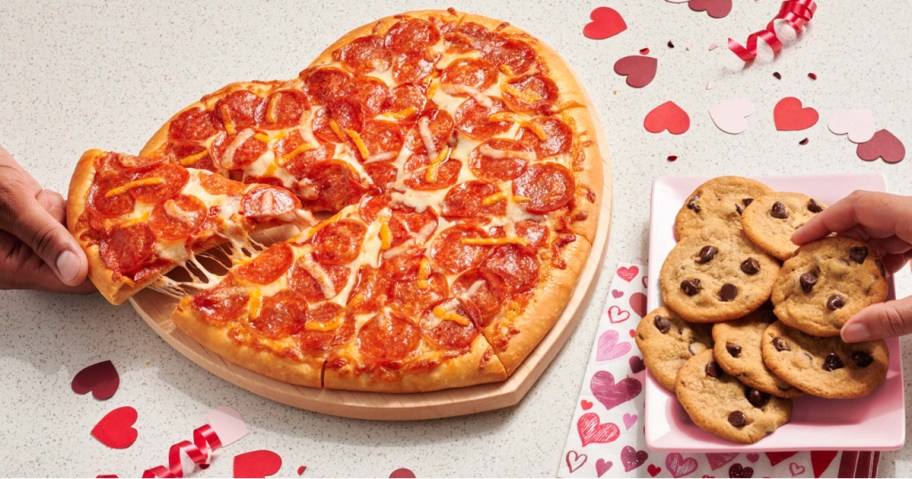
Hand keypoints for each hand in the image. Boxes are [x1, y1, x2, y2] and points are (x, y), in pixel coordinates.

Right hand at [0, 145, 93, 292]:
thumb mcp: (10, 203)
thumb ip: (44, 236)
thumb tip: (76, 271)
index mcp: (12, 270)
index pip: (75, 282)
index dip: (103, 265)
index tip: (125, 242)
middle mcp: (19, 262)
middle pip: (79, 256)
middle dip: (77, 229)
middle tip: (56, 207)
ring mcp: (24, 242)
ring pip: (71, 234)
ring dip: (65, 212)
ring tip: (34, 197)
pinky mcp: (27, 224)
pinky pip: (57, 220)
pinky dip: (56, 205)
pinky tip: (35, 194)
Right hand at [792, 190, 911, 341]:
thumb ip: (892, 318)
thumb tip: (849, 331)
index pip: (859, 205)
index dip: (823, 221)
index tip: (798, 242)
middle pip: (867, 214)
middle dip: (836, 237)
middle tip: (813, 261)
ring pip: (883, 226)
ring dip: (858, 248)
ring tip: (838, 272)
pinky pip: (901, 236)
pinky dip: (882, 254)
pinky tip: (874, 277)